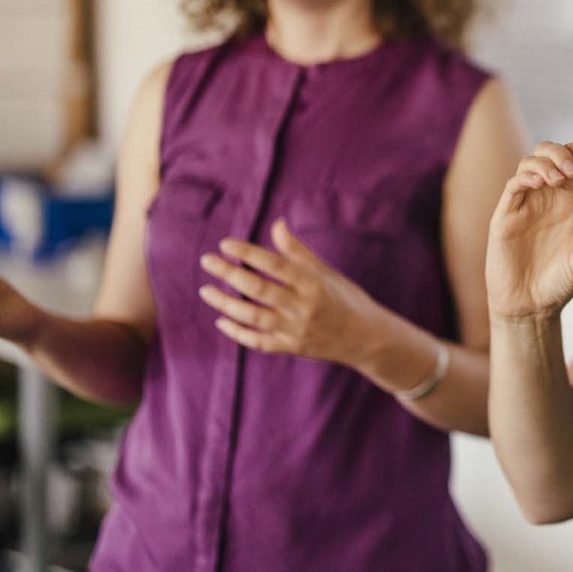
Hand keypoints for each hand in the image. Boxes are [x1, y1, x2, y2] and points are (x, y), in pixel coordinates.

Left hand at [197, 219, 386, 367]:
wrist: (366, 339)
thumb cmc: (347, 299)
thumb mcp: (327, 272)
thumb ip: (298, 251)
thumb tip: (277, 224)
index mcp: (315, 284)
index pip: (276, 265)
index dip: (249, 253)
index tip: (225, 244)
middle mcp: (304, 308)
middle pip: (259, 289)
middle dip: (229, 274)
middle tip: (206, 261)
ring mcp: (295, 330)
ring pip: (253, 316)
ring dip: (226, 303)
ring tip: (206, 290)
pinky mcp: (290, 348)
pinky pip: (258, 341)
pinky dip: (238, 332)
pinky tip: (221, 320)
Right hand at [486, 141, 572, 320]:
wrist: (530, 308)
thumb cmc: (558, 286)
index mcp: (569, 204)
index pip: (571, 165)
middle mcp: (547, 200)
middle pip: (548, 156)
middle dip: (559, 152)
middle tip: (571, 169)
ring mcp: (525, 206)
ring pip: (528, 165)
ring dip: (543, 163)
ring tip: (556, 179)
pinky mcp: (505, 217)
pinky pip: (513, 187)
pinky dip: (525, 177)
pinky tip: (539, 183)